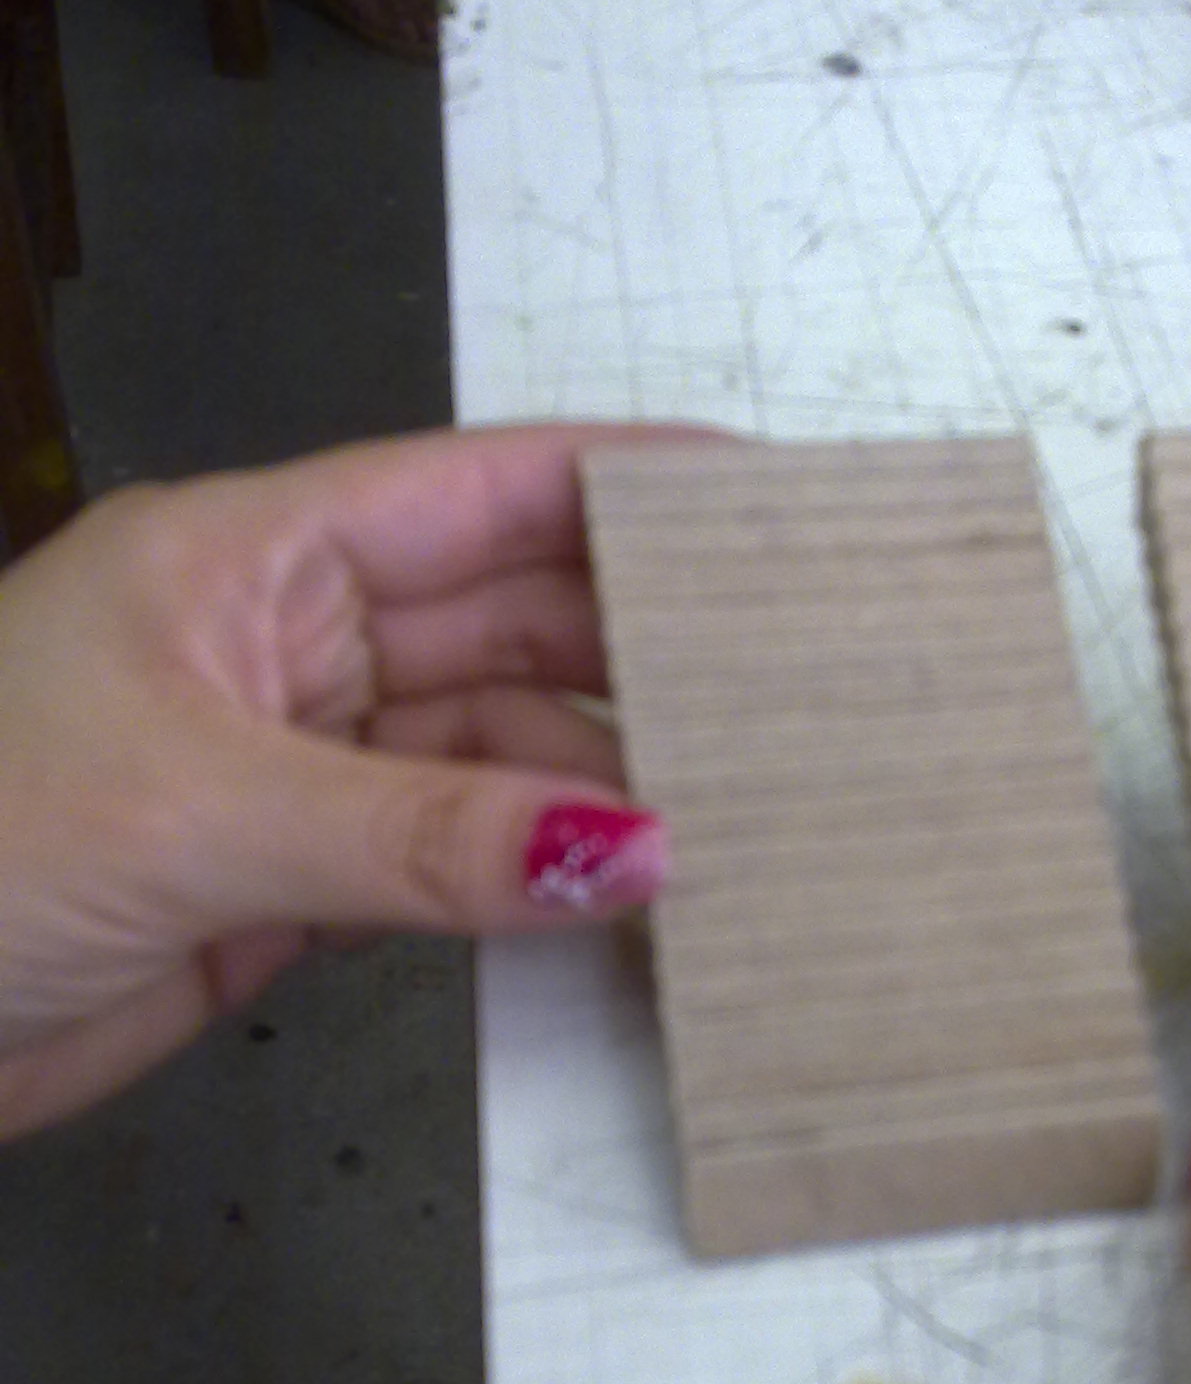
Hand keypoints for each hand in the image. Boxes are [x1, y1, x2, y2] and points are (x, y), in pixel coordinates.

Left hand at [0, 424, 700, 1137]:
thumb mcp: (200, 811)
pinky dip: (539, 883)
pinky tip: (630, 899)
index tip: (767, 503)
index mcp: (253, 554)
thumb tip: (639, 854)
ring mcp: (301, 767)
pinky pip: (458, 861)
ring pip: (496, 752)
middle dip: (642, 648)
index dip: (624, 483)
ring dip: (603, 787)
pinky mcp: (298, 883)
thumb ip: (428, 836)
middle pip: (509, 620)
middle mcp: (290, 642)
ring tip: (744, 814)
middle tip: (797, 689)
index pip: (477, 488)